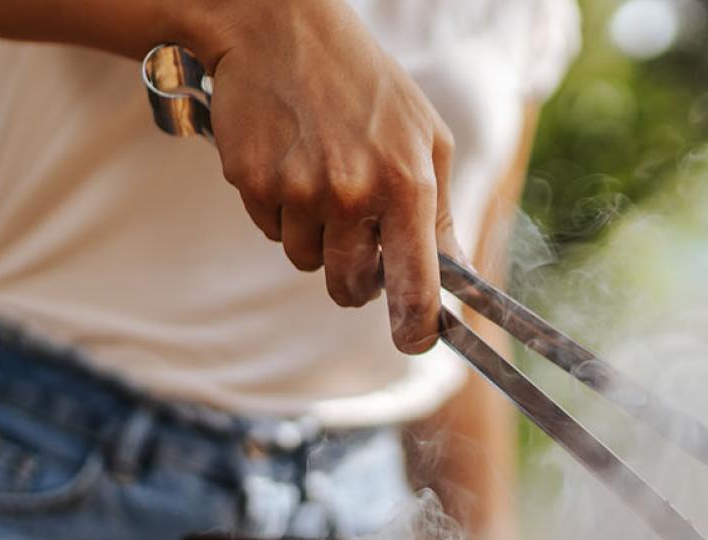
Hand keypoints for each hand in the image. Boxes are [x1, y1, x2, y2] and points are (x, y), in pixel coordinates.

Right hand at [191, 1, 457, 352]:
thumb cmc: (365, 84)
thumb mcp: (425, 136)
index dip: (416, 327)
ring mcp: (298, 190)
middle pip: (349, 287)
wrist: (279, 28)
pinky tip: (289, 160)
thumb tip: (455, 275)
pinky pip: (269, 229)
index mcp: (407, 185)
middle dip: (354, 277)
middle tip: (355, 232)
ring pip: (305, 259)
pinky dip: (279, 208)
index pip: (416, 284)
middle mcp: (353, 193)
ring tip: (320, 173)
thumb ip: (440, 211)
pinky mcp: (251, 182)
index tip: (414, 341)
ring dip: (314, 234)